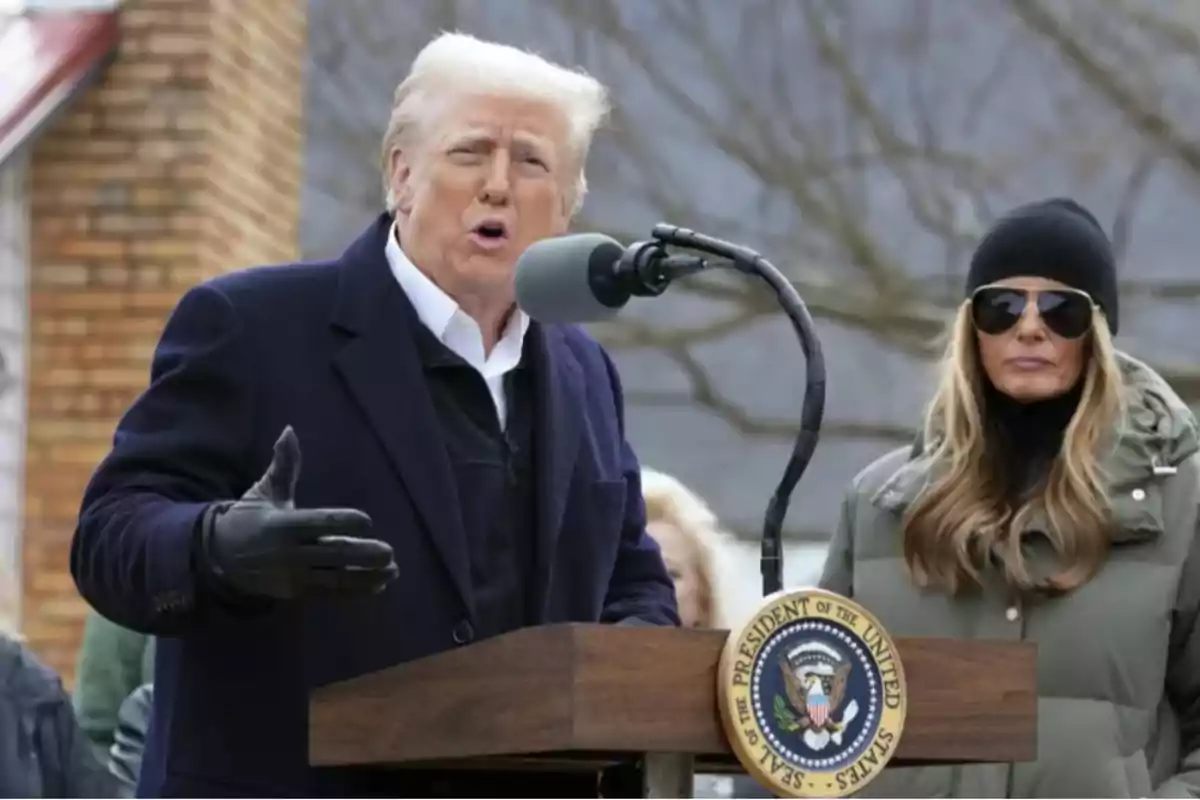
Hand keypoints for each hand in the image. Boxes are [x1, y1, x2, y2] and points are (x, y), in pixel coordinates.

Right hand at [197, 426, 397, 600]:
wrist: (219, 559)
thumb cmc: (248, 518)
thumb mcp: (264, 491)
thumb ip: (284, 465)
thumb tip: (290, 431)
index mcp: (283, 524)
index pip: (320, 522)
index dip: (345, 522)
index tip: (367, 521)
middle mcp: (289, 552)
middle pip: (333, 553)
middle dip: (363, 554)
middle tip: (389, 551)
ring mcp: (293, 576)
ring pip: (335, 578)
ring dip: (366, 576)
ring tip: (392, 570)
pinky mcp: (296, 593)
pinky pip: (329, 594)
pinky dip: (354, 591)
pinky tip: (378, 585)